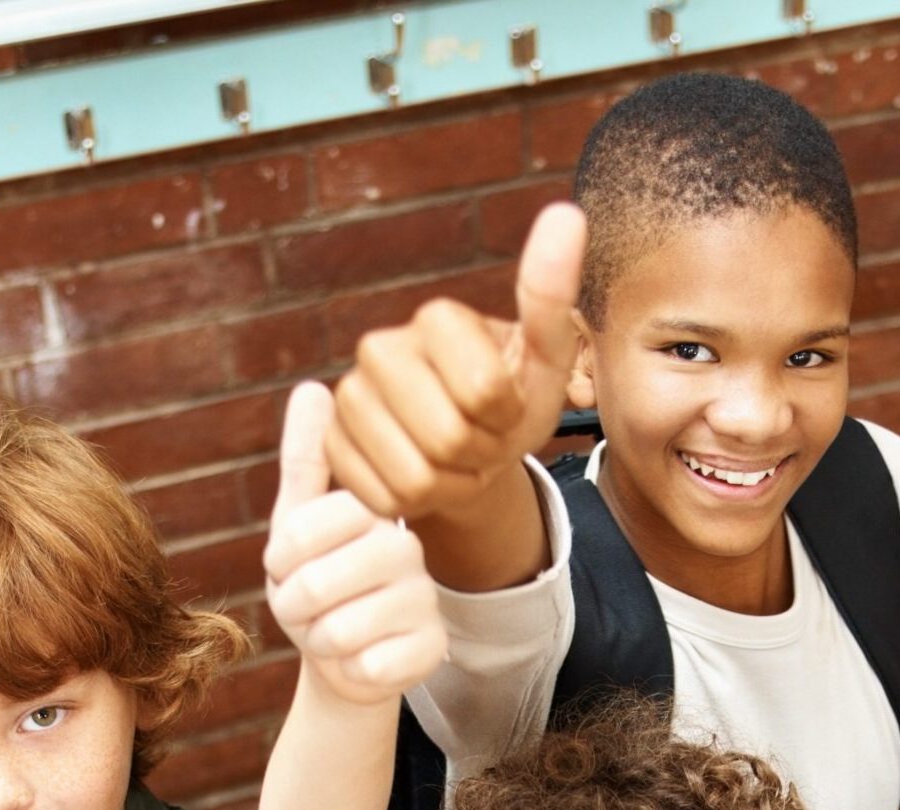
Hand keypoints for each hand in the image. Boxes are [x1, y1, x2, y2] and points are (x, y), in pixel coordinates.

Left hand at [263, 381, 447, 707]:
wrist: (343, 657)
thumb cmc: (316, 581)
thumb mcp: (298, 520)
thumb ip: (305, 460)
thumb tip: (315, 388)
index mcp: (370, 510)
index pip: (301, 531)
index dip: (280, 561)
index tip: (290, 565)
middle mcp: (406, 547)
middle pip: (316, 585)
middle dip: (294, 609)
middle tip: (309, 609)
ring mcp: (425, 600)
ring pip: (339, 632)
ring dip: (320, 643)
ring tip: (334, 633)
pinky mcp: (433, 649)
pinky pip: (368, 667)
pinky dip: (351, 671)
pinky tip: (364, 659)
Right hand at [328, 202, 585, 524]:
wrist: (464, 454)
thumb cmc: (509, 406)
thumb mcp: (544, 362)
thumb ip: (551, 297)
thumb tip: (568, 213)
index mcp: (435, 317)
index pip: (485, 392)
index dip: (506, 419)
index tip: (505, 409)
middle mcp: (378, 346)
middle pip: (448, 438)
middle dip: (479, 457)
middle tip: (481, 443)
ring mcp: (347, 397)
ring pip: (415, 478)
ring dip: (452, 486)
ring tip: (456, 463)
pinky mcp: (330, 447)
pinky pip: (385, 500)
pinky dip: (417, 507)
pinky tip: (424, 481)